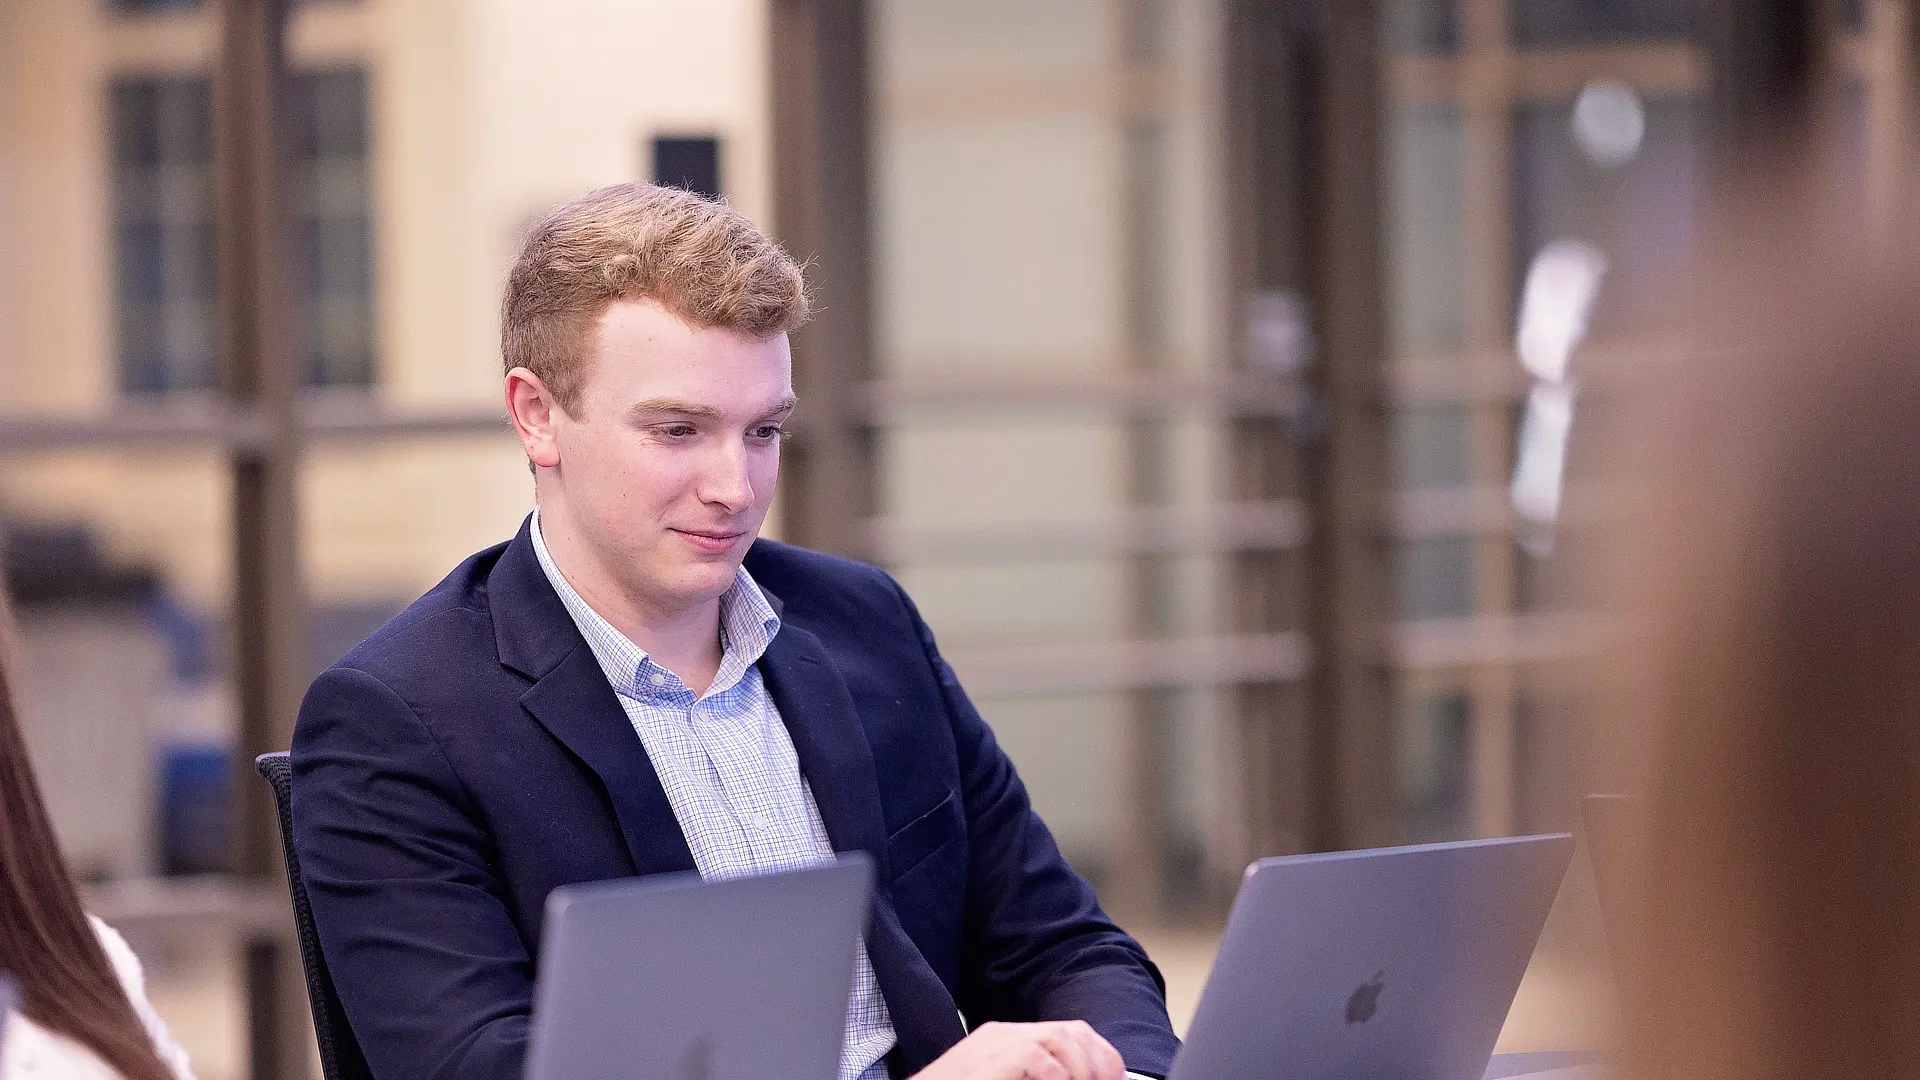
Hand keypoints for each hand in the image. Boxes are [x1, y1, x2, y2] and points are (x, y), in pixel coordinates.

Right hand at [911, 1020, 1127, 1079]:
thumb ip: (1037, 1077)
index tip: (1116, 1078)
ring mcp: (995, 1042)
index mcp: (1010, 1039)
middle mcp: (1005, 1033)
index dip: (1101, 1056)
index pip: (1070, 1033)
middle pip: (1071, 1032)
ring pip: (1059, 1039)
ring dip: (1082, 1069)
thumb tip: (1080, 1079)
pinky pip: (1036, 1057)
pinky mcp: (990, 1056)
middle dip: (1099, 1062)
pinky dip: (1057, 1076)